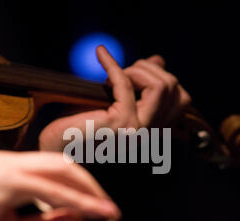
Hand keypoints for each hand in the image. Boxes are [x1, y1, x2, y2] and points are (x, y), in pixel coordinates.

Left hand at [38, 45, 191, 150]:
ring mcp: (136, 130)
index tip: (131, 72)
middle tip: (122, 74)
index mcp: (152, 129)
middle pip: (175, 89)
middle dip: (149, 70)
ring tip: (112, 75)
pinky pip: (125, 84)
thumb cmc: (82, 121)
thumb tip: (158, 60)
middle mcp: (149, 133)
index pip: (182, 99)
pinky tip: (101, 54)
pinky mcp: (119, 124)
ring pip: (162, 86)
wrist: (57, 146)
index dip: (159, 76)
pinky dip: (113, 64)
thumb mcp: (116, 97)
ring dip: (137, 70)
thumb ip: (139, 82)